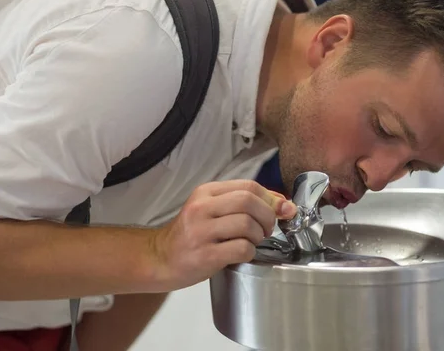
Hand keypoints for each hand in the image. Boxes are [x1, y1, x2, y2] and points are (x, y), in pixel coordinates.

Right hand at [150, 180, 296, 290]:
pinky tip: (241, 253)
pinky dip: (250, 252)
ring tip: (252, 241)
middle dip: (267, 216)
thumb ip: (246, 203)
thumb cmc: (192, 234)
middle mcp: (202, 208)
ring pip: (247, 224)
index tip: (279, 210)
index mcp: (206, 192)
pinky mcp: (204, 255)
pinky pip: (241, 248)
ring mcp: (201, 232)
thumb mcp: (214, 210)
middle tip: (266, 229)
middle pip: (249, 202)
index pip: (249, 186)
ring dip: (259, 235)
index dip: (271, 199)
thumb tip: (284, 204)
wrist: (160, 258)